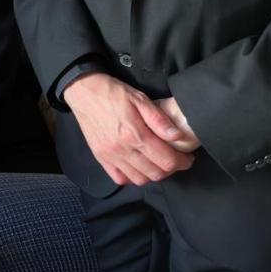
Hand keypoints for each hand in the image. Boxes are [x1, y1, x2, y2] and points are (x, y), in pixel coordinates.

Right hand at [63, 72, 194, 185]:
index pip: (166, 160)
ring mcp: (110, 156)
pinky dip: (132, 177)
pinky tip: (137, 166)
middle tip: (175, 159)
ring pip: (140, 179)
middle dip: (171, 169)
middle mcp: (122, 149)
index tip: (187, 157)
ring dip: (153, 174)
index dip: (182, 162)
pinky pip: (120, 178)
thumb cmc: (112, 92)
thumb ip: (159, 119)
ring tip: (157, 162)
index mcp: (134, 134)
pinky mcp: (100, 158)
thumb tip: (177, 136)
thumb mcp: (140, 98)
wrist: (83, 91)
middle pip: (156, 174)